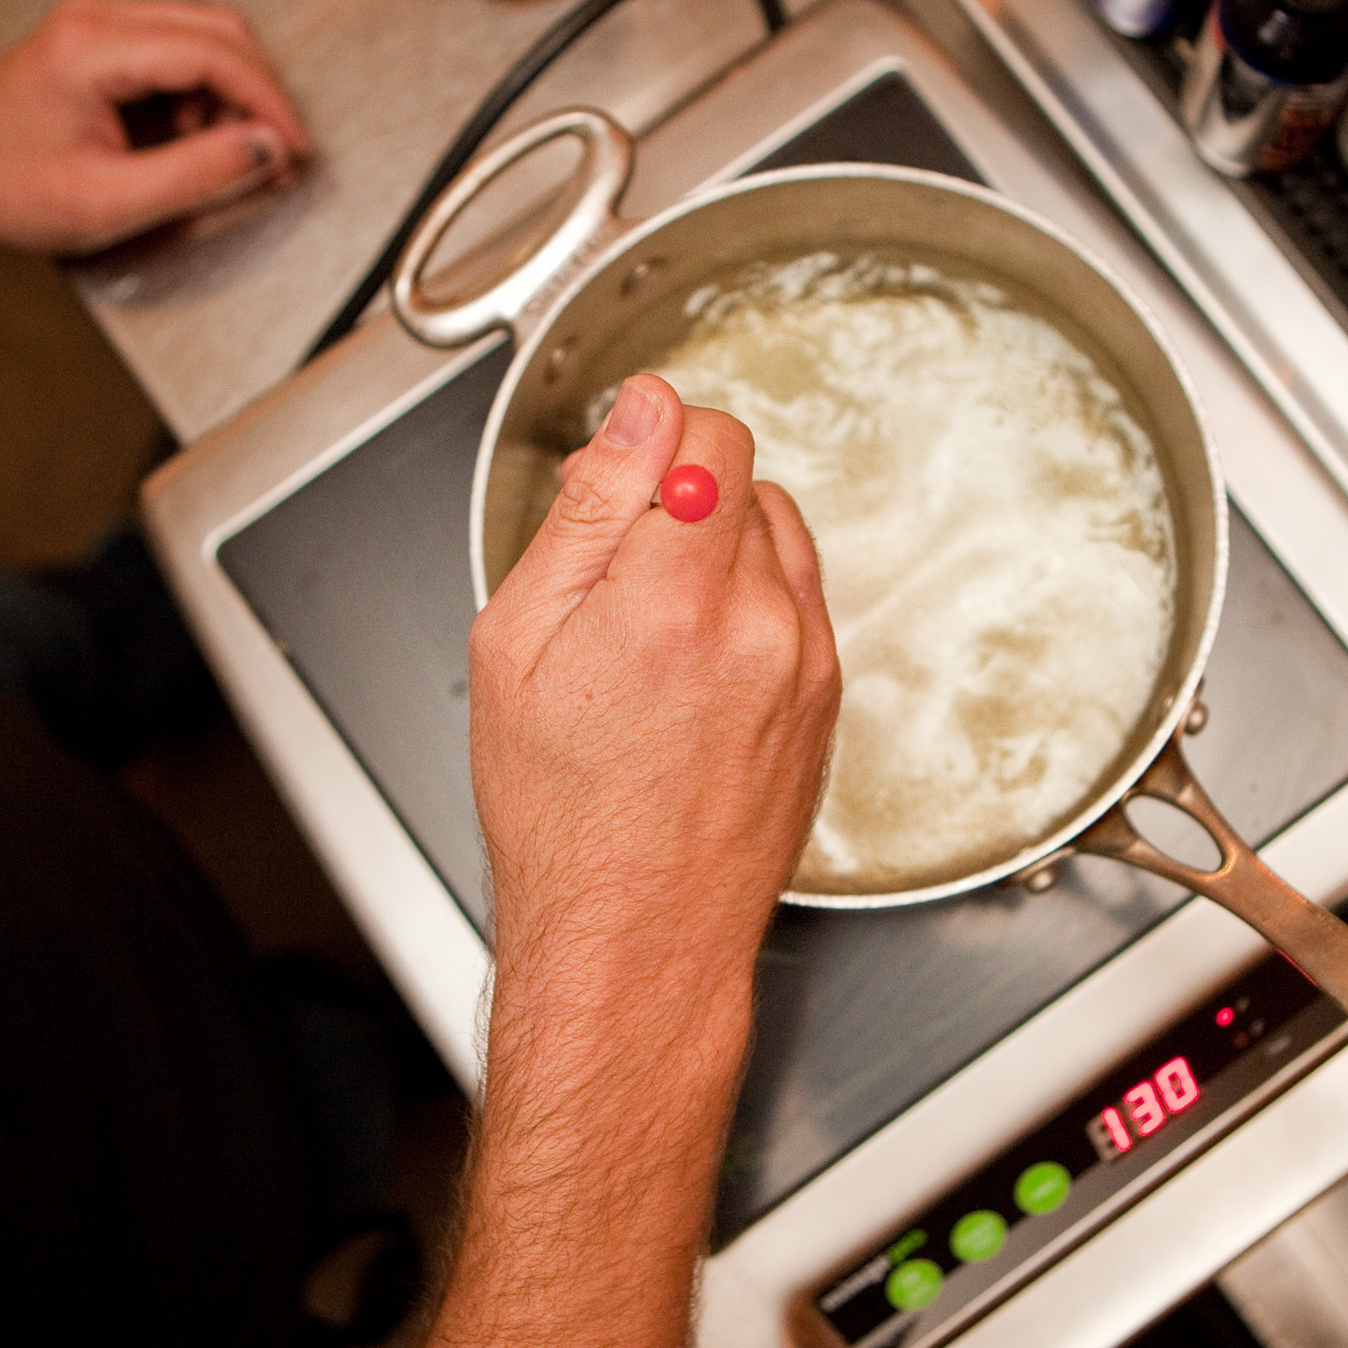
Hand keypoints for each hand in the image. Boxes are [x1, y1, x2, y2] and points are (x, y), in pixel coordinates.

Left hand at [0, 0, 312, 254]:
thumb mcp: (106, 202)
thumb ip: (196, 174)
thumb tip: (264, 149)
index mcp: (91, 47)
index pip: (214, 52)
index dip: (267, 102)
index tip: (292, 146)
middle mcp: (93, 18)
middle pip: (217, 28)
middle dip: (257, 91)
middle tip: (274, 150)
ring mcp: (93, 23)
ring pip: (201, 34)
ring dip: (228, 92)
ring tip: (220, 151)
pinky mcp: (96, 41)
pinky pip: (175, 48)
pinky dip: (200, 90)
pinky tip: (187, 136)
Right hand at [468, 375, 839, 1055]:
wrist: (636, 937)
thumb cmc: (563, 816)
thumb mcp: (520, 645)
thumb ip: (590, 510)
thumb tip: (638, 411)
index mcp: (677, 601)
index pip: (709, 435)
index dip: (654, 440)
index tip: (616, 479)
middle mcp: (763, 624)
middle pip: (742, 477)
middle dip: (674, 499)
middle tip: (608, 575)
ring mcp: (808, 661)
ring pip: (774, 533)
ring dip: (715, 546)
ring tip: (645, 627)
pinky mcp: (827, 695)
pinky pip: (795, 599)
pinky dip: (745, 604)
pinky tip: (686, 666)